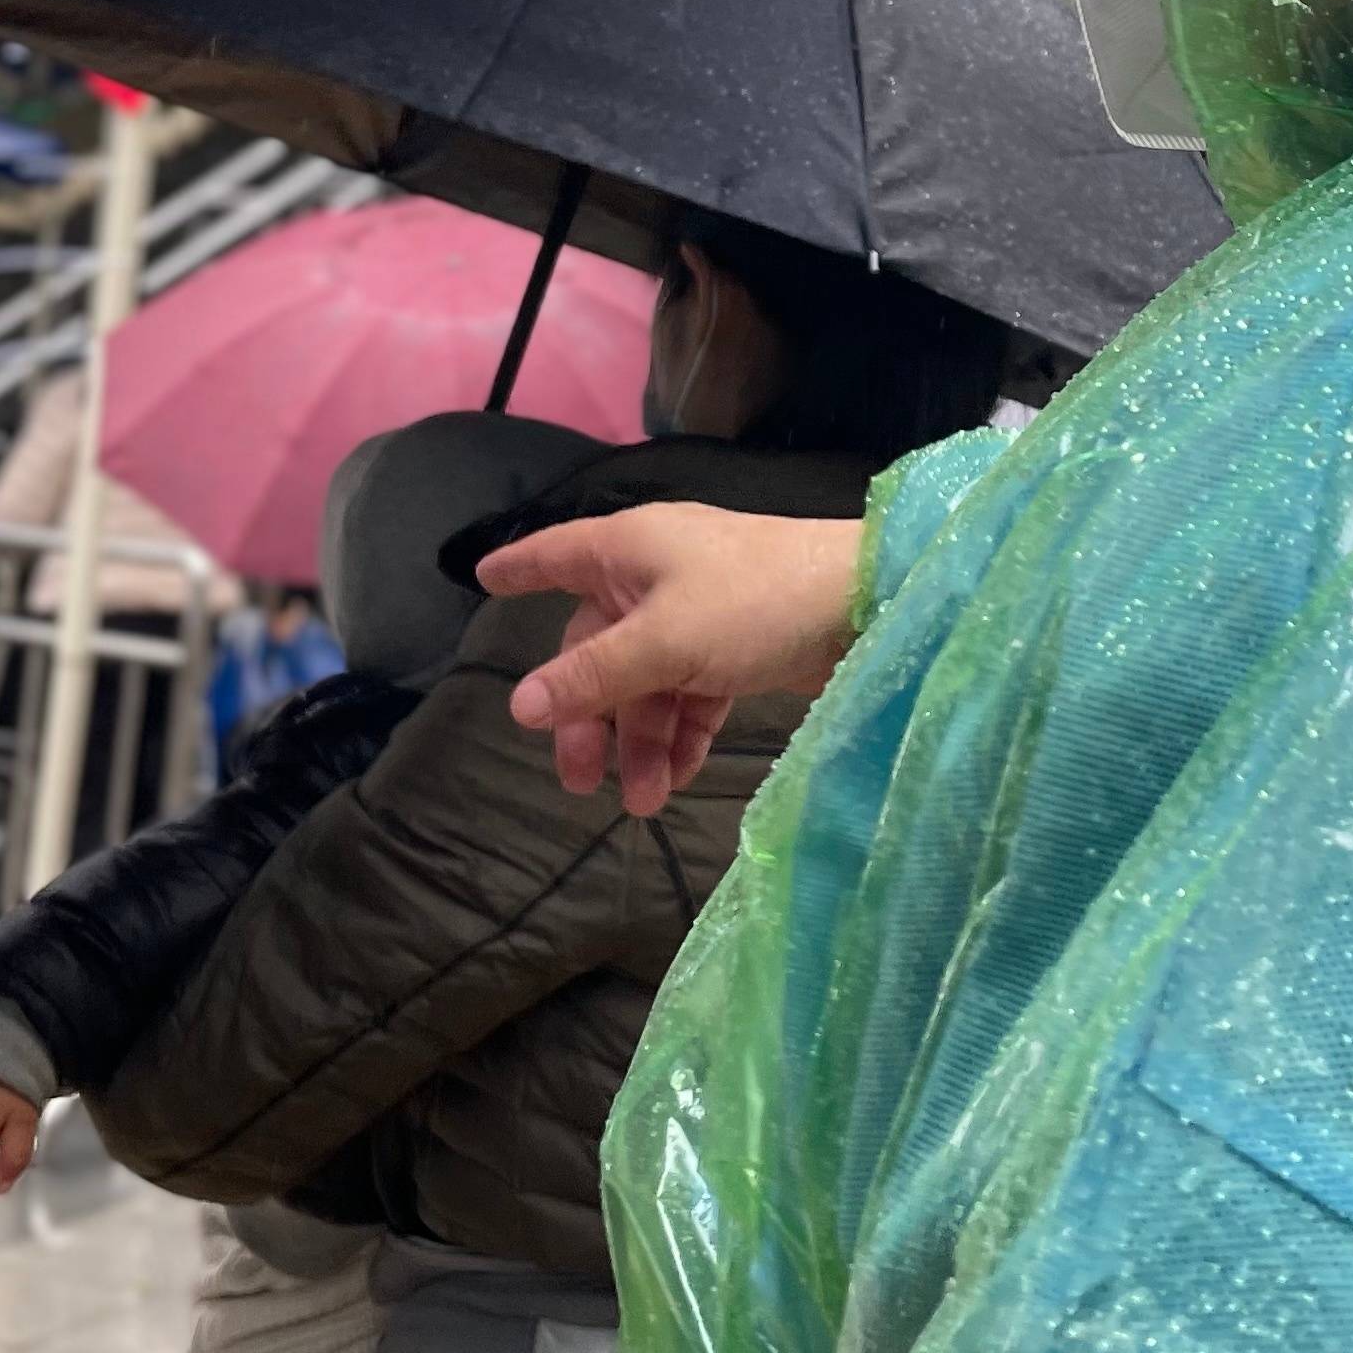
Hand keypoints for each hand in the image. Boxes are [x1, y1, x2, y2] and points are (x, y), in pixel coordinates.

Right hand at [478, 503, 862, 814]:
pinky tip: (678, 778)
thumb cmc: (756, 603)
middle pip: (598, 646)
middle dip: (589, 717)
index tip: (483, 579)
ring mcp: (702, 611)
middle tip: (581, 784)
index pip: (556, 554)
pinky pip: (692, 694)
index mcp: (630, 549)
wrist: (869, 604)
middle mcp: (659, 573)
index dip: (521, 567)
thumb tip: (519, 707)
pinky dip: (682, 735)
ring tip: (645, 803)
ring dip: (640, 742)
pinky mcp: (740, 646)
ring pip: (647, 680)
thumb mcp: (665, 643)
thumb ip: (593, 677)